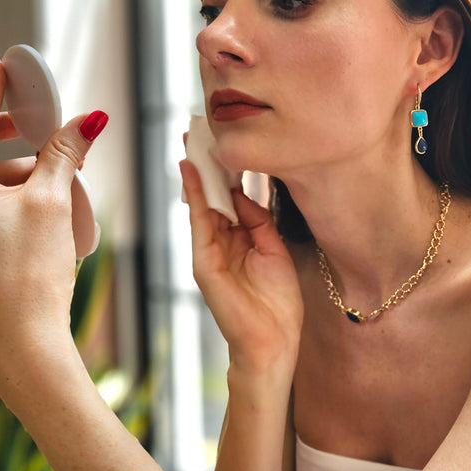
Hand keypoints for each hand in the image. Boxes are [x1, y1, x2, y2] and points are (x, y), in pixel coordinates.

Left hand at [0, 64, 106, 381]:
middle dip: (11, 139)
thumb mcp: (51, 202)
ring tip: (56, 191)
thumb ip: (66, 153)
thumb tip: (90, 119)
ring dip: (14, 175)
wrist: (20, 344)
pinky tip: (39, 214)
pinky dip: (7, 201)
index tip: (12, 71)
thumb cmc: (27, 276)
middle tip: (40, 133)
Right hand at [179, 159, 303, 374]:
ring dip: (198, 171)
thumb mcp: (275, 250)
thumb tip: (242, 194)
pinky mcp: (203, 261)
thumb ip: (258, 221)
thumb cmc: (278, 303)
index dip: (228, 172)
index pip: (231, 199)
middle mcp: (222, 243)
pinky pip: (198, 221)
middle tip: (202, 130)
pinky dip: (194, 195)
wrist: (272, 341)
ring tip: (194, 138)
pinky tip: (191, 171)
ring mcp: (210, 252)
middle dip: (208, 165)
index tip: (228, 142)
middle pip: (213, 196)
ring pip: (202, 203)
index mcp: (241, 241)